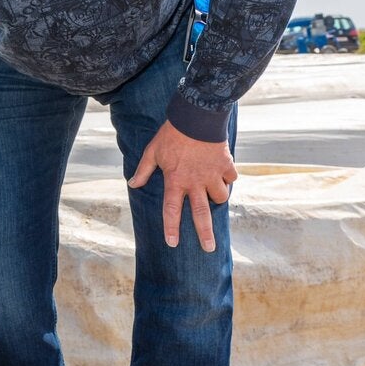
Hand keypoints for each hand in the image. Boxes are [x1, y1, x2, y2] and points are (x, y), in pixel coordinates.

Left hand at [128, 121, 236, 251]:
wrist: (196, 116)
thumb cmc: (171, 134)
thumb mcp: (152, 151)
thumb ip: (143, 170)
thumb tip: (132, 185)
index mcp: (176, 180)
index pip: (172, 210)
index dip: (172, 228)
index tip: (172, 243)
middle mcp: (195, 182)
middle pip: (201, 214)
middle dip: (205, 234)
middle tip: (209, 249)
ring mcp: (213, 175)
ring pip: (220, 197)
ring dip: (218, 198)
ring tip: (214, 195)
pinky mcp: (226, 165)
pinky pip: (231, 179)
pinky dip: (228, 179)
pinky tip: (223, 174)